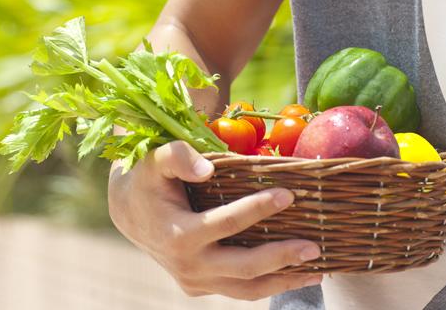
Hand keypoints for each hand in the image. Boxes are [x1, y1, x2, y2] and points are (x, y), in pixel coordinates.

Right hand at [108, 141, 321, 299]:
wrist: (130, 213)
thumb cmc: (147, 181)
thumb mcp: (154, 161)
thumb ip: (178, 157)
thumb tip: (208, 169)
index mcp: (178, 234)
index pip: (226, 224)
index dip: (259, 209)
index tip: (289, 195)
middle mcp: (187, 265)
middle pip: (243, 268)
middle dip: (281, 258)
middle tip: (313, 247)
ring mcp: (194, 281)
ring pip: (245, 289)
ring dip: (282, 281)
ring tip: (315, 272)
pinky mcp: (199, 287)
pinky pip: (237, 290)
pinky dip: (266, 284)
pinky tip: (288, 274)